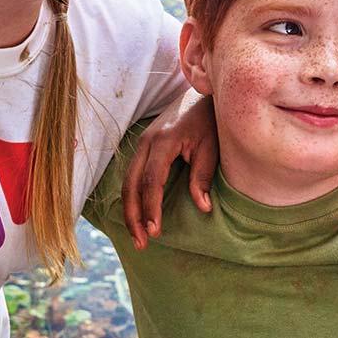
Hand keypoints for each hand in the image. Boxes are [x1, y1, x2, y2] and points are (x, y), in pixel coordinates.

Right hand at [123, 92, 217, 246]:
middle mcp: (146, 142)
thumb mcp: (211, 147)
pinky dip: (132, 198)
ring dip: (130, 210)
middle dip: (134, 216)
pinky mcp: (143, 147)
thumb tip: (202, 207)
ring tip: (138, 237)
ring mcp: (141, 143)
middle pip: (131, 184)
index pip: (152, 180)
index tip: (154, 231)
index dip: (151, 208)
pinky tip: (137, 216)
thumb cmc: (209, 121)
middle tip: (141, 243)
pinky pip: (132, 176)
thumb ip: (203, 176)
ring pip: (127, 182)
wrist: (200, 94)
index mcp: (163, 141)